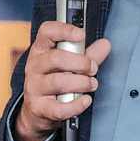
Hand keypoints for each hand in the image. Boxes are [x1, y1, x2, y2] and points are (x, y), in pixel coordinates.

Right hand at [14, 21, 110, 140]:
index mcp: (41, 49)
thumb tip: (105, 44)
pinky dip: (76, 105)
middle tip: (93, 68)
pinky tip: (86, 100)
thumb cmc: (55, 78)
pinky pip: (59, 108)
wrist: (38, 110)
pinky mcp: (38, 108)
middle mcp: (34, 66)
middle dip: (80, 63)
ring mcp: (34, 87)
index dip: (64, 30)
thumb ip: (88, 53)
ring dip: (81, 83)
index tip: (81, 35)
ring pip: (58, 82)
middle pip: (56, 58)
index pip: (47, 31)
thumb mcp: (70, 62)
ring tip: (92, 84)